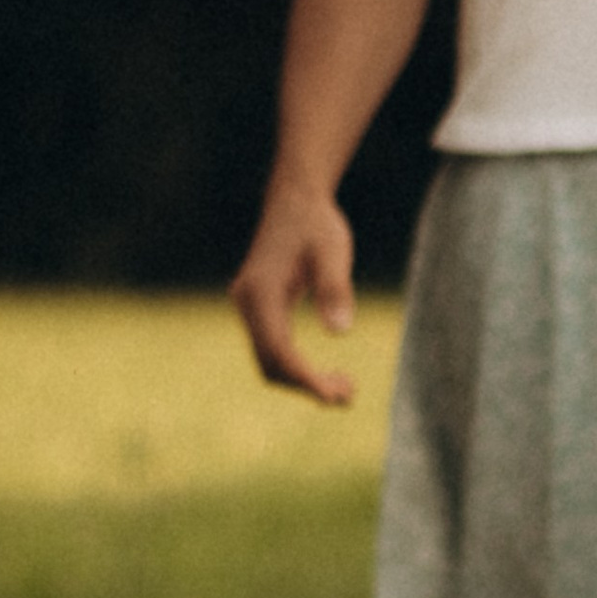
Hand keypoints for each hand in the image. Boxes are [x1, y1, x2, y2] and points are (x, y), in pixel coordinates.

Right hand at [230, 177, 357, 403]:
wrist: (295, 200)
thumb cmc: (317, 223)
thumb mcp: (333, 250)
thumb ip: (335, 289)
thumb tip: (341, 332)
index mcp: (260, 292)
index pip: (278, 350)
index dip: (305, 379)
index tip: (335, 397)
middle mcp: (247, 303)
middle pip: (270, 363)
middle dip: (306, 386)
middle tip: (349, 397)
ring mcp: (249, 307)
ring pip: (270, 361)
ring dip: (303, 381)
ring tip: (346, 389)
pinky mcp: (259, 309)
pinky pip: (273, 349)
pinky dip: (298, 367)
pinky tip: (328, 374)